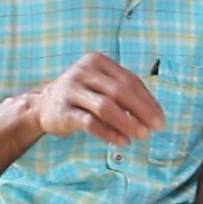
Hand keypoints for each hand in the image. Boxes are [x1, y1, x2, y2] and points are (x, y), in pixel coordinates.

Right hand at [31, 52, 163, 145]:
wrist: (42, 105)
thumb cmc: (82, 96)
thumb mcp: (101, 86)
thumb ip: (124, 94)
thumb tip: (154, 115)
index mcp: (97, 61)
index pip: (129, 80)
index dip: (147, 100)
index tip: (160, 118)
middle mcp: (83, 72)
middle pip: (120, 91)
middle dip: (141, 111)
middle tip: (155, 127)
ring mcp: (71, 90)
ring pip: (105, 106)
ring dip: (127, 122)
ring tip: (142, 135)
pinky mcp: (62, 110)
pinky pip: (90, 122)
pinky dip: (109, 133)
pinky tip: (122, 141)